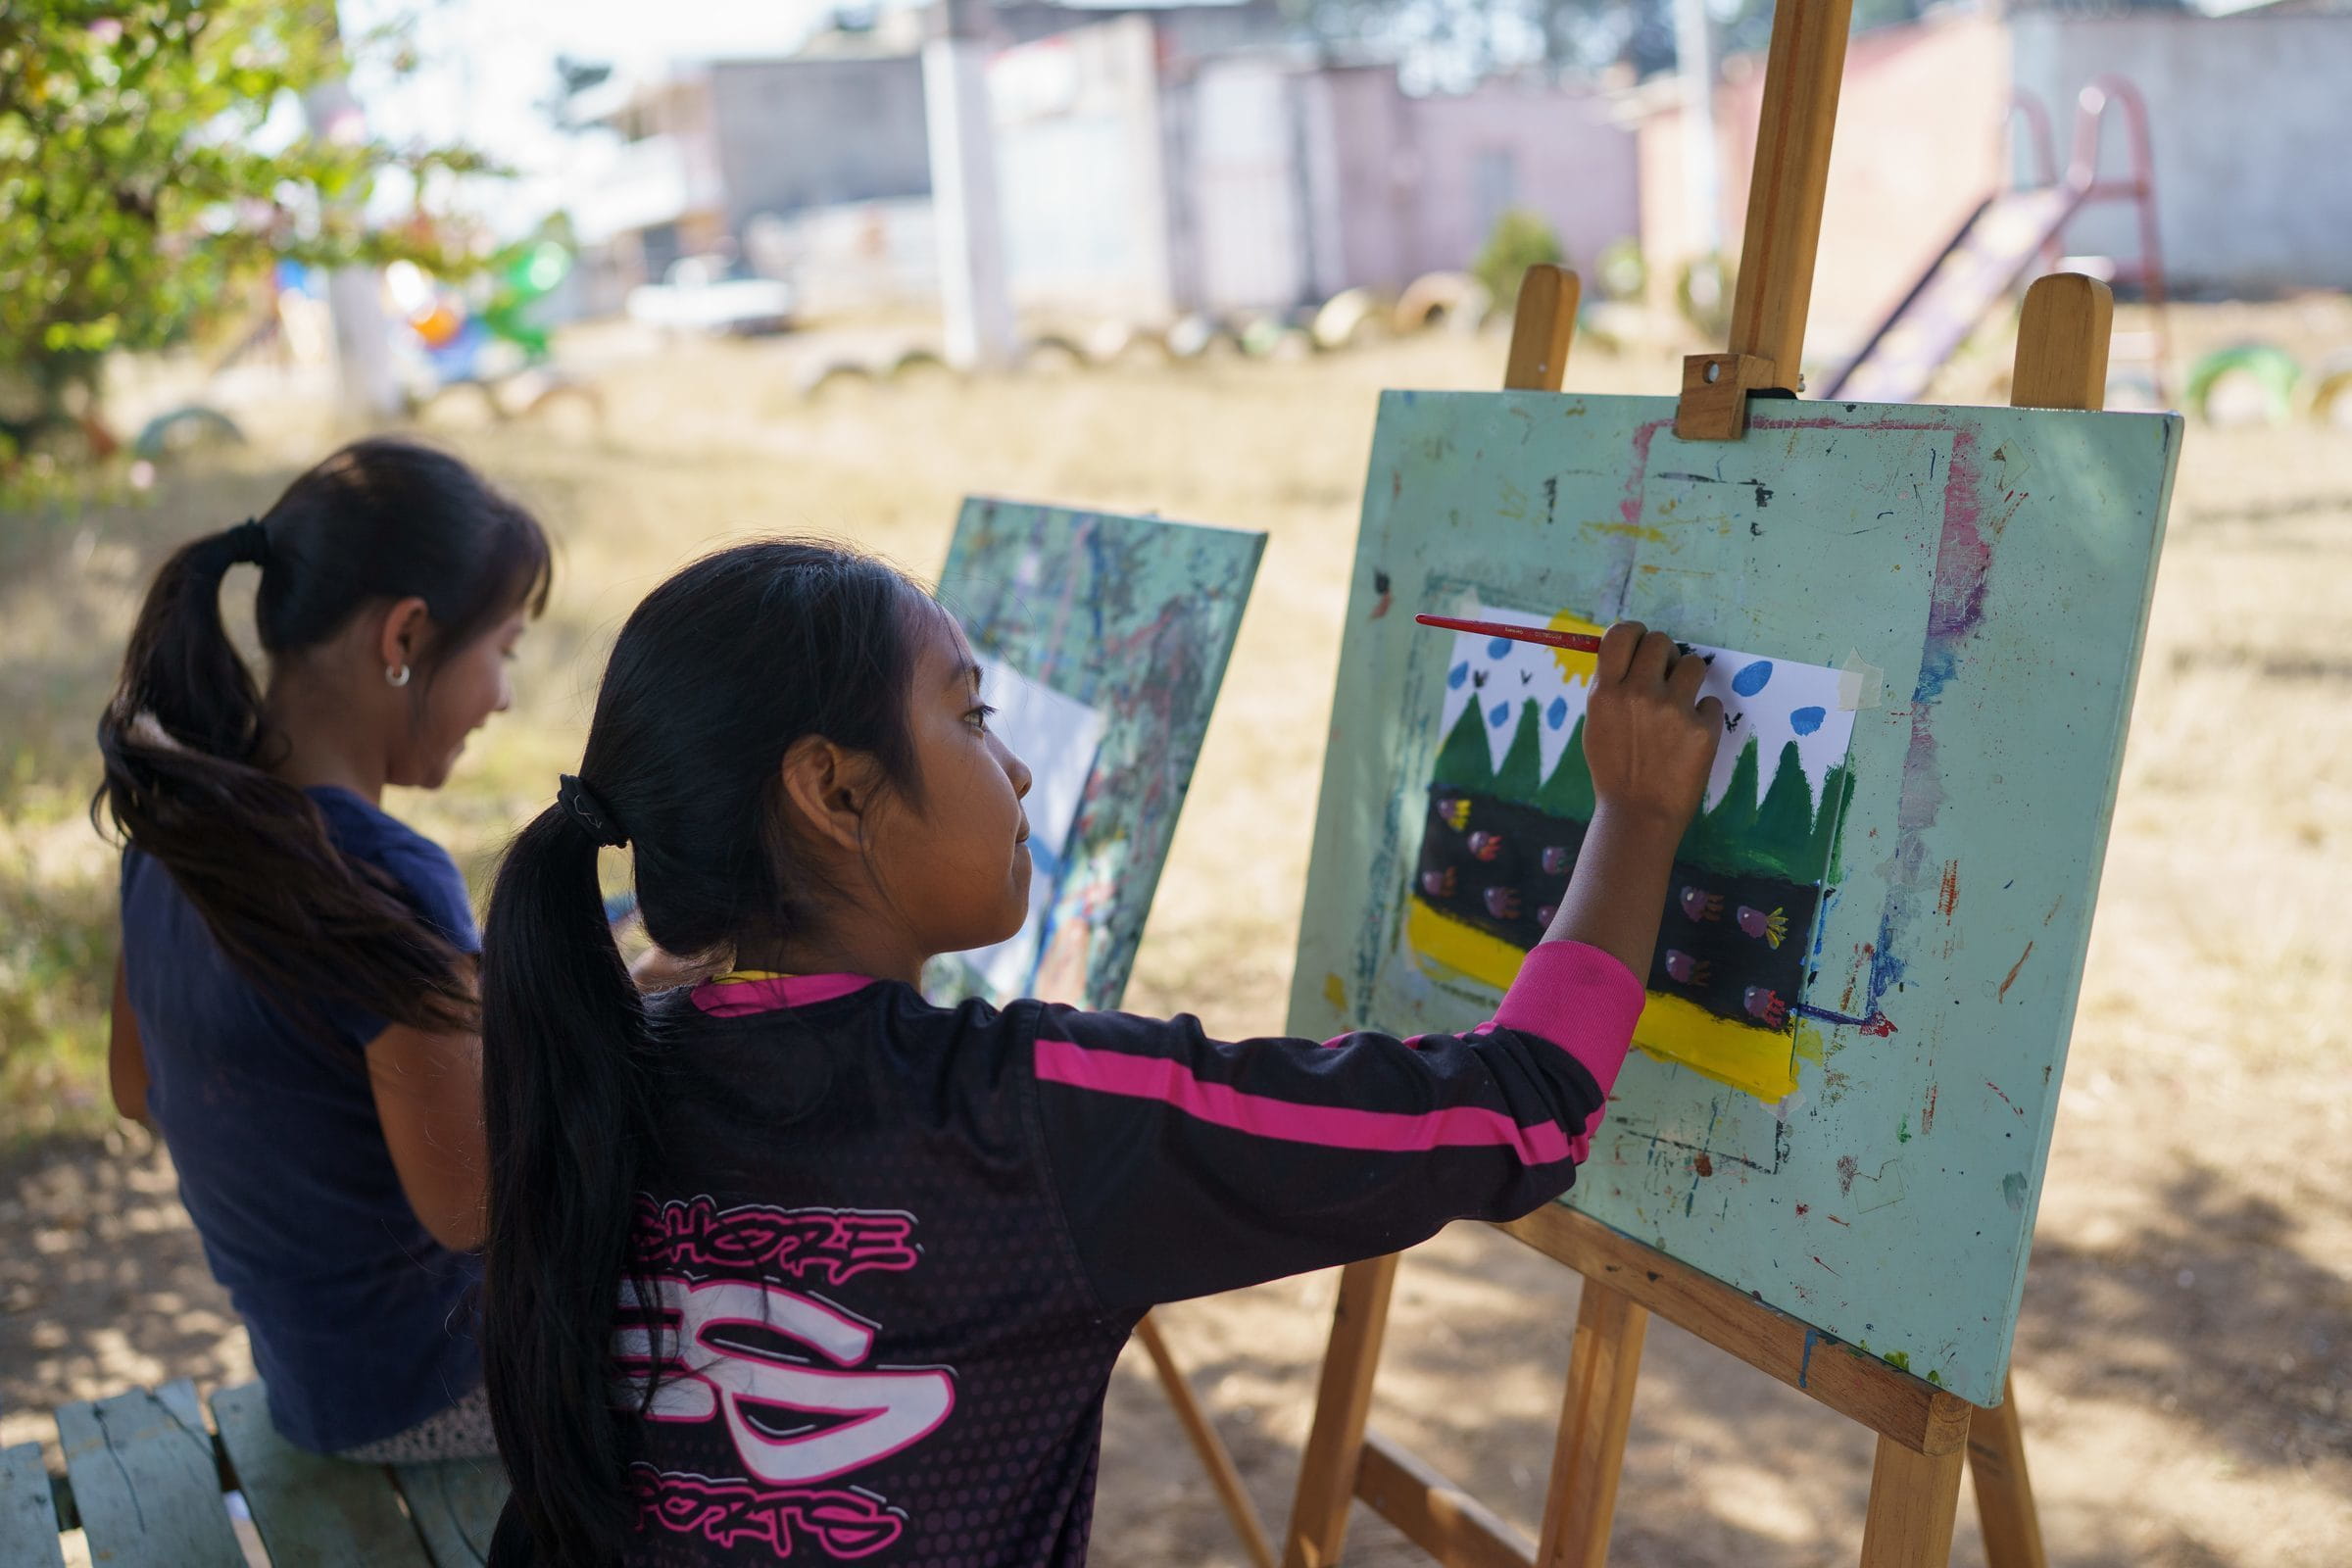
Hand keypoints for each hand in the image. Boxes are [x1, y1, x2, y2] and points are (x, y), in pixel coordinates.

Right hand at [1581, 622, 1721, 836]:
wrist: (1639, 815)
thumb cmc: (1614, 770)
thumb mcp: (1596, 724)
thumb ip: (1610, 687)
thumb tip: (1631, 654)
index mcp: (1605, 692)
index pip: (1621, 633)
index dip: (1635, 633)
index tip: (1642, 643)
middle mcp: (1638, 694)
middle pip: (1660, 641)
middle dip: (1665, 654)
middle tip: (1665, 675)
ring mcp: (1672, 710)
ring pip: (1693, 664)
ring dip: (1689, 678)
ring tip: (1680, 704)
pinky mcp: (1702, 728)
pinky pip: (1710, 701)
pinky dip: (1702, 715)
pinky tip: (1688, 737)